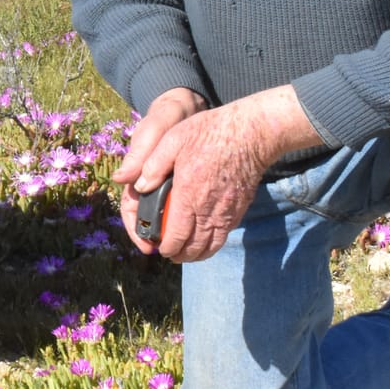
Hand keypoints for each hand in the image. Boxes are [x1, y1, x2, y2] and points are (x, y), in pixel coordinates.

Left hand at [121, 86, 320, 262]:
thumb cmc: (210, 133)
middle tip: (171, 256)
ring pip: (212, 244)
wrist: (251, 133)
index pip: (176, 234)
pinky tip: (207, 240)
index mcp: (189, 194)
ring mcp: (227, 211)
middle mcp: (209, 209)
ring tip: (188, 255)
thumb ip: (153, 166)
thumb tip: (138, 186)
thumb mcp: (172, 140)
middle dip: (181, 255)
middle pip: (195, 246)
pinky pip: (225, 234)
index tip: (160, 250)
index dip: (167, 247)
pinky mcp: (240, 208)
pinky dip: (214, 244)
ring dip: (198, 254)